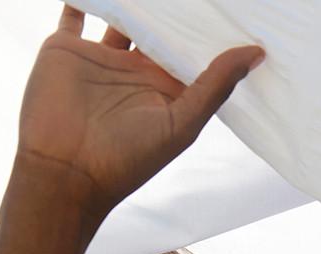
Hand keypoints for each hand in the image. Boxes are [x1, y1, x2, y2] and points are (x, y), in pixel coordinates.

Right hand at [17, 5, 262, 223]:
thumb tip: (256, 54)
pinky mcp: (67, 49)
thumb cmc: (128, 159)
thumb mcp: (181, 125)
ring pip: (123, 16)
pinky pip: (76, 10)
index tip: (235, 10)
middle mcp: (136, 73)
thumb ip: (215, 86)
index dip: (209, 33)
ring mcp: (102, 59)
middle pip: (161, 30)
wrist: (65, 172)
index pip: (192, 54)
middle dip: (177, 9)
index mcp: (165, 91)